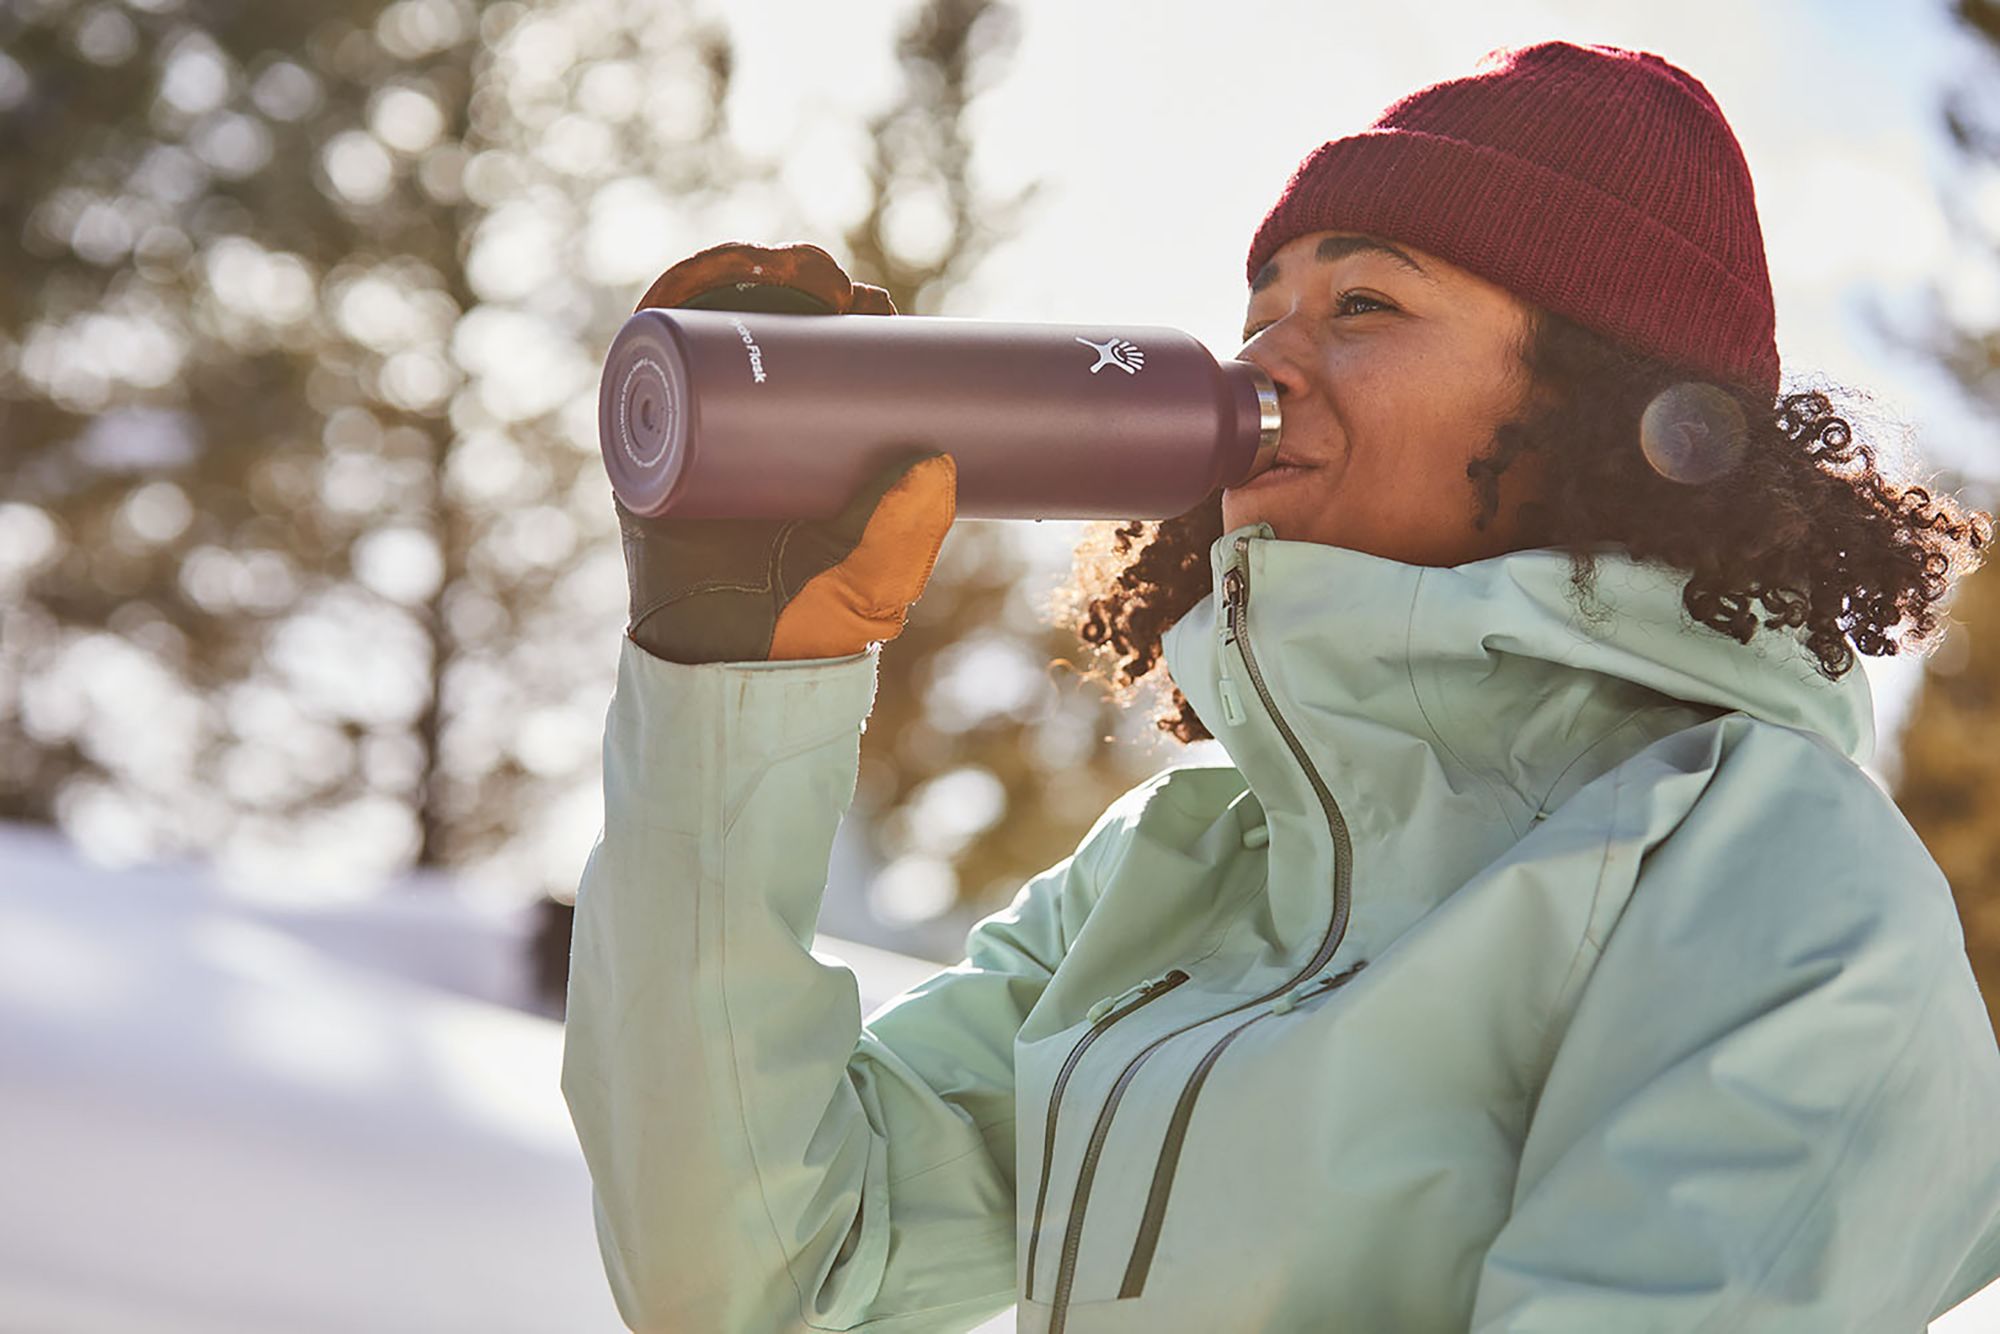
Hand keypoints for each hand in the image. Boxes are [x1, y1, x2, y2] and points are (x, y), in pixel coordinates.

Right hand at [614, 241, 956, 663]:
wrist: (737, 668)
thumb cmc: (816, 620)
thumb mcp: (882, 570)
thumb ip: (911, 525)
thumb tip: (938, 461)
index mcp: (807, 438)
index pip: (825, 354)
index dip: (847, 313)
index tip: (876, 304)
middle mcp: (745, 420)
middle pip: (766, 323)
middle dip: (797, 281)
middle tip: (838, 287)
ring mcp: (692, 424)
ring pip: (708, 326)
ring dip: (739, 275)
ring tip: (783, 271)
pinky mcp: (643, 442)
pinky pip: (642, 361)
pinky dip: (663, 309)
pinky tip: (696, 282)